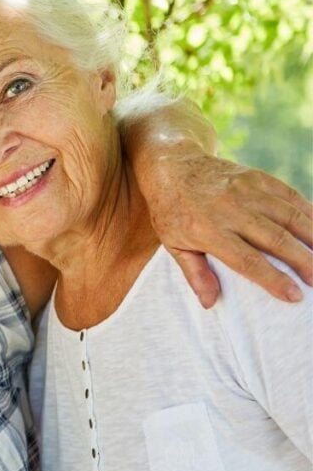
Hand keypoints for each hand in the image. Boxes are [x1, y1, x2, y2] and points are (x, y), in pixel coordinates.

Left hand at [143, 147, 311, 306]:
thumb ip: (194, 273)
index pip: (247, 260)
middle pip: (276, 240)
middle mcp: (231, 210)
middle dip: (302, 262)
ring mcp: (247, 191)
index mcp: (208, 231)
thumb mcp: (172, 244)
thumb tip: (209, 303)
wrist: (172, 167)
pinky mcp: (257, 178)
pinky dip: (309, 211)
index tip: (294, 296)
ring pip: (290, 216)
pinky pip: (290, 195)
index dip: (273, 279)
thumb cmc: (171, 211)